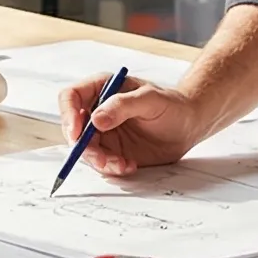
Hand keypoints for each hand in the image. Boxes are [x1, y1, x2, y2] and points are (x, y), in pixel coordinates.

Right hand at [58, 76, 203, 176]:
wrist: (188, 126)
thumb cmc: (172, 104)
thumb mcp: (150, 99)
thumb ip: (123, 105)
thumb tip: (96, 119)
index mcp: (102, 89)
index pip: (71, 97)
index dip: (68, 115)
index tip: (77, 133)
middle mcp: (98, 110)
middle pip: (74, 129)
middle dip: (84, 147)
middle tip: (101, 159)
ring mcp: (104, 132)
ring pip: (86, 150)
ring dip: (100, 161)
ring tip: (122, 164)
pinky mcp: (113, 151)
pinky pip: (102, 163)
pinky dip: (112, 168)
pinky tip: (129, 165)